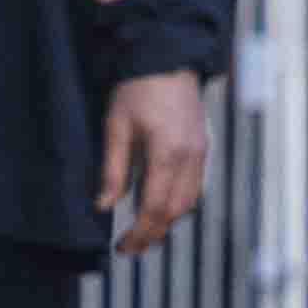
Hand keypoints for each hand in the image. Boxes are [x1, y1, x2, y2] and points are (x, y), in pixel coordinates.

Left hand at [97, 70, 210, 254]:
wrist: (167, 59)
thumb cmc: (137, 89)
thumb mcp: (115, 127)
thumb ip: (112, 169)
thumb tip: (104, 206)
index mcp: (168, 153)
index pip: (155, 207)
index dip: (139, 233)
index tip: (122, 248)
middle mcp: (191, 158)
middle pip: (176, 211)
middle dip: (154, 233)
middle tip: (130, 248)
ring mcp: (202, 153)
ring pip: (189, 201)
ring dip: (167, 221)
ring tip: (142, 233)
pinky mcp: (203, 147)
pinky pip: (194, 186)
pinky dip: (178, 203)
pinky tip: (158, 206)